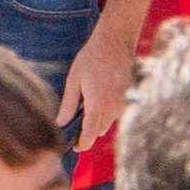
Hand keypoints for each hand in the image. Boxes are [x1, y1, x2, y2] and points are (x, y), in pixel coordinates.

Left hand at [53, 24, 135, 152]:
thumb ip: (68, 104)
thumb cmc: (91, 58)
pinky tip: (101, 94)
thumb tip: (60, 124)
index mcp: (97, 104)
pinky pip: (116, 112)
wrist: (116, 42)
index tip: (74, 147)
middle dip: (88, 130)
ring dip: (98, 119)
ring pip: (108, 122)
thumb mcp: (74, 79)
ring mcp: (123, 103)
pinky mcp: (129, 98)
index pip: (90, 135)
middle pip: (98, 131)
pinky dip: (108, 110)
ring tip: (89, 102)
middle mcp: (113, 107)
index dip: (82, 144)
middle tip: (76, 122)